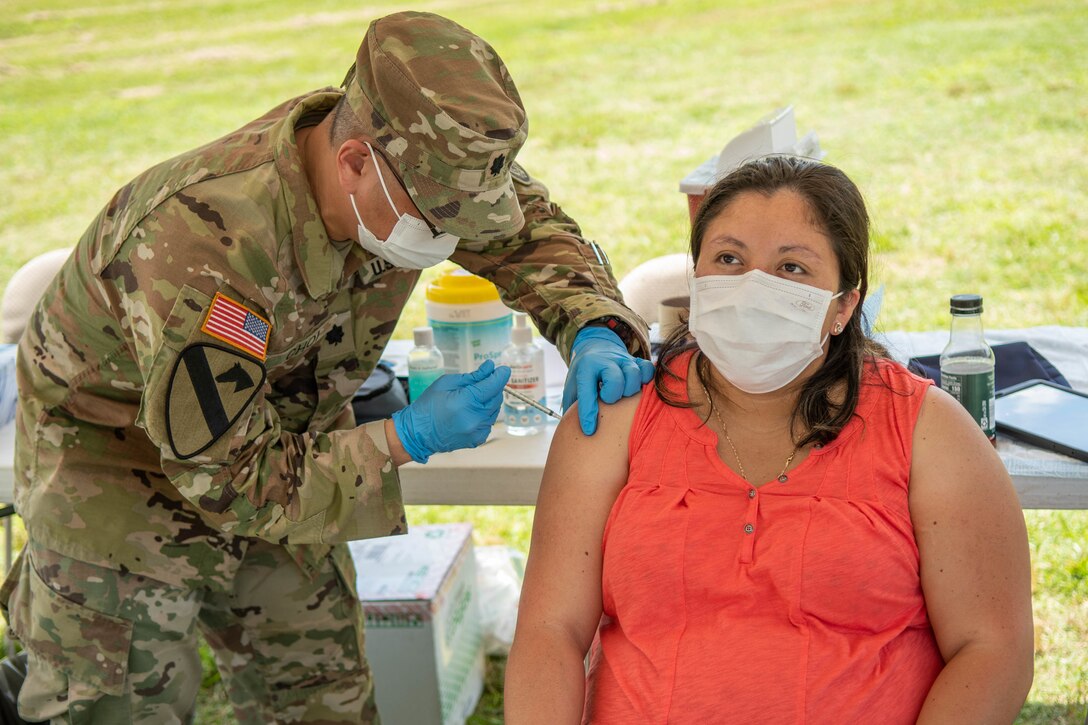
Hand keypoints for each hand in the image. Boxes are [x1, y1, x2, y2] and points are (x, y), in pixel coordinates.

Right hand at [391, 359, 510, 462]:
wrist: (418, 433)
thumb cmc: (428, 406)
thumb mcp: (446, 383)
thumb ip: (472, 376)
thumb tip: (490, 367)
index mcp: (465, 402)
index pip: (493, 386)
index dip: (500, 375)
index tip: (503, 369)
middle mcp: (474, 419)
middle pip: (496, 398)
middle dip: (492, 388)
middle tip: (481, 383)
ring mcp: (477, 432)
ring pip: (494, 410)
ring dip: (487, 402)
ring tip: (470, 400)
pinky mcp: (478, 439)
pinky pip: (489, 422)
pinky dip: (484, 415)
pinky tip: (469, 413)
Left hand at [561, 326, 653, 435]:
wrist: (596, 346)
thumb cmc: (584, 375)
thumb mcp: (572, 388)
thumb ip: (572, 408)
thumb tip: (574, 435)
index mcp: (586, 367)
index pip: (587, 392)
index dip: (588, 414)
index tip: (589, 431)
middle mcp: (606, 360)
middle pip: (616, 381)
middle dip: (613, 396)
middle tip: (609, 401)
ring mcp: (623, 359)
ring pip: (634, 375)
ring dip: (630, 390)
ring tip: (623, 396)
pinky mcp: (637, 361)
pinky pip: (648, 369)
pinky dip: (647, 380)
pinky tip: (639, 388)